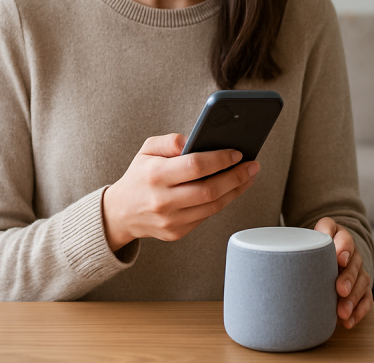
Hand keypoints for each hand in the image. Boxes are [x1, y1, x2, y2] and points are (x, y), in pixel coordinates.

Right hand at [102, 133, 259, 250]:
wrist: (121, 213)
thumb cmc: (139, 176)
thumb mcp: (146, 150)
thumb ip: (169, 141)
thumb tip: (193, 140)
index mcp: (155, 175)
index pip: (195, 166)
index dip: (220, 159)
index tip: (237, 152)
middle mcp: (162, 200)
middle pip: (209, 189)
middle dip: (236, 176)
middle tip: (253, 164)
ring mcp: (170, 220)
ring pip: (213, 206)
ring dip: (236, 190)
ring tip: (249, 175)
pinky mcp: (177, 233)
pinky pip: (207, 216)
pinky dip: (223, 201)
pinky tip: (233, 188)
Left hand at [315, 217, 372, 328]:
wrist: (326, 256)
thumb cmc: (315, 248)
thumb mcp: (311, 239)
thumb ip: (309, 240)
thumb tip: (300, 249)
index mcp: (340, 238)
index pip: (344, 238)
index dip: (344, 248)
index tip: (339, 259)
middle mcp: (352, 254)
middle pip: (355, 264)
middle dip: (349, 278)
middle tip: (341, 289)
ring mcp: (358, 272)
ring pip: (361, 283)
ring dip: (353, 299)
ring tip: (342, 312)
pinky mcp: (361, 288)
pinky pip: (366, 299)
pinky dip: (359, 311)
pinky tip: (348, 321)